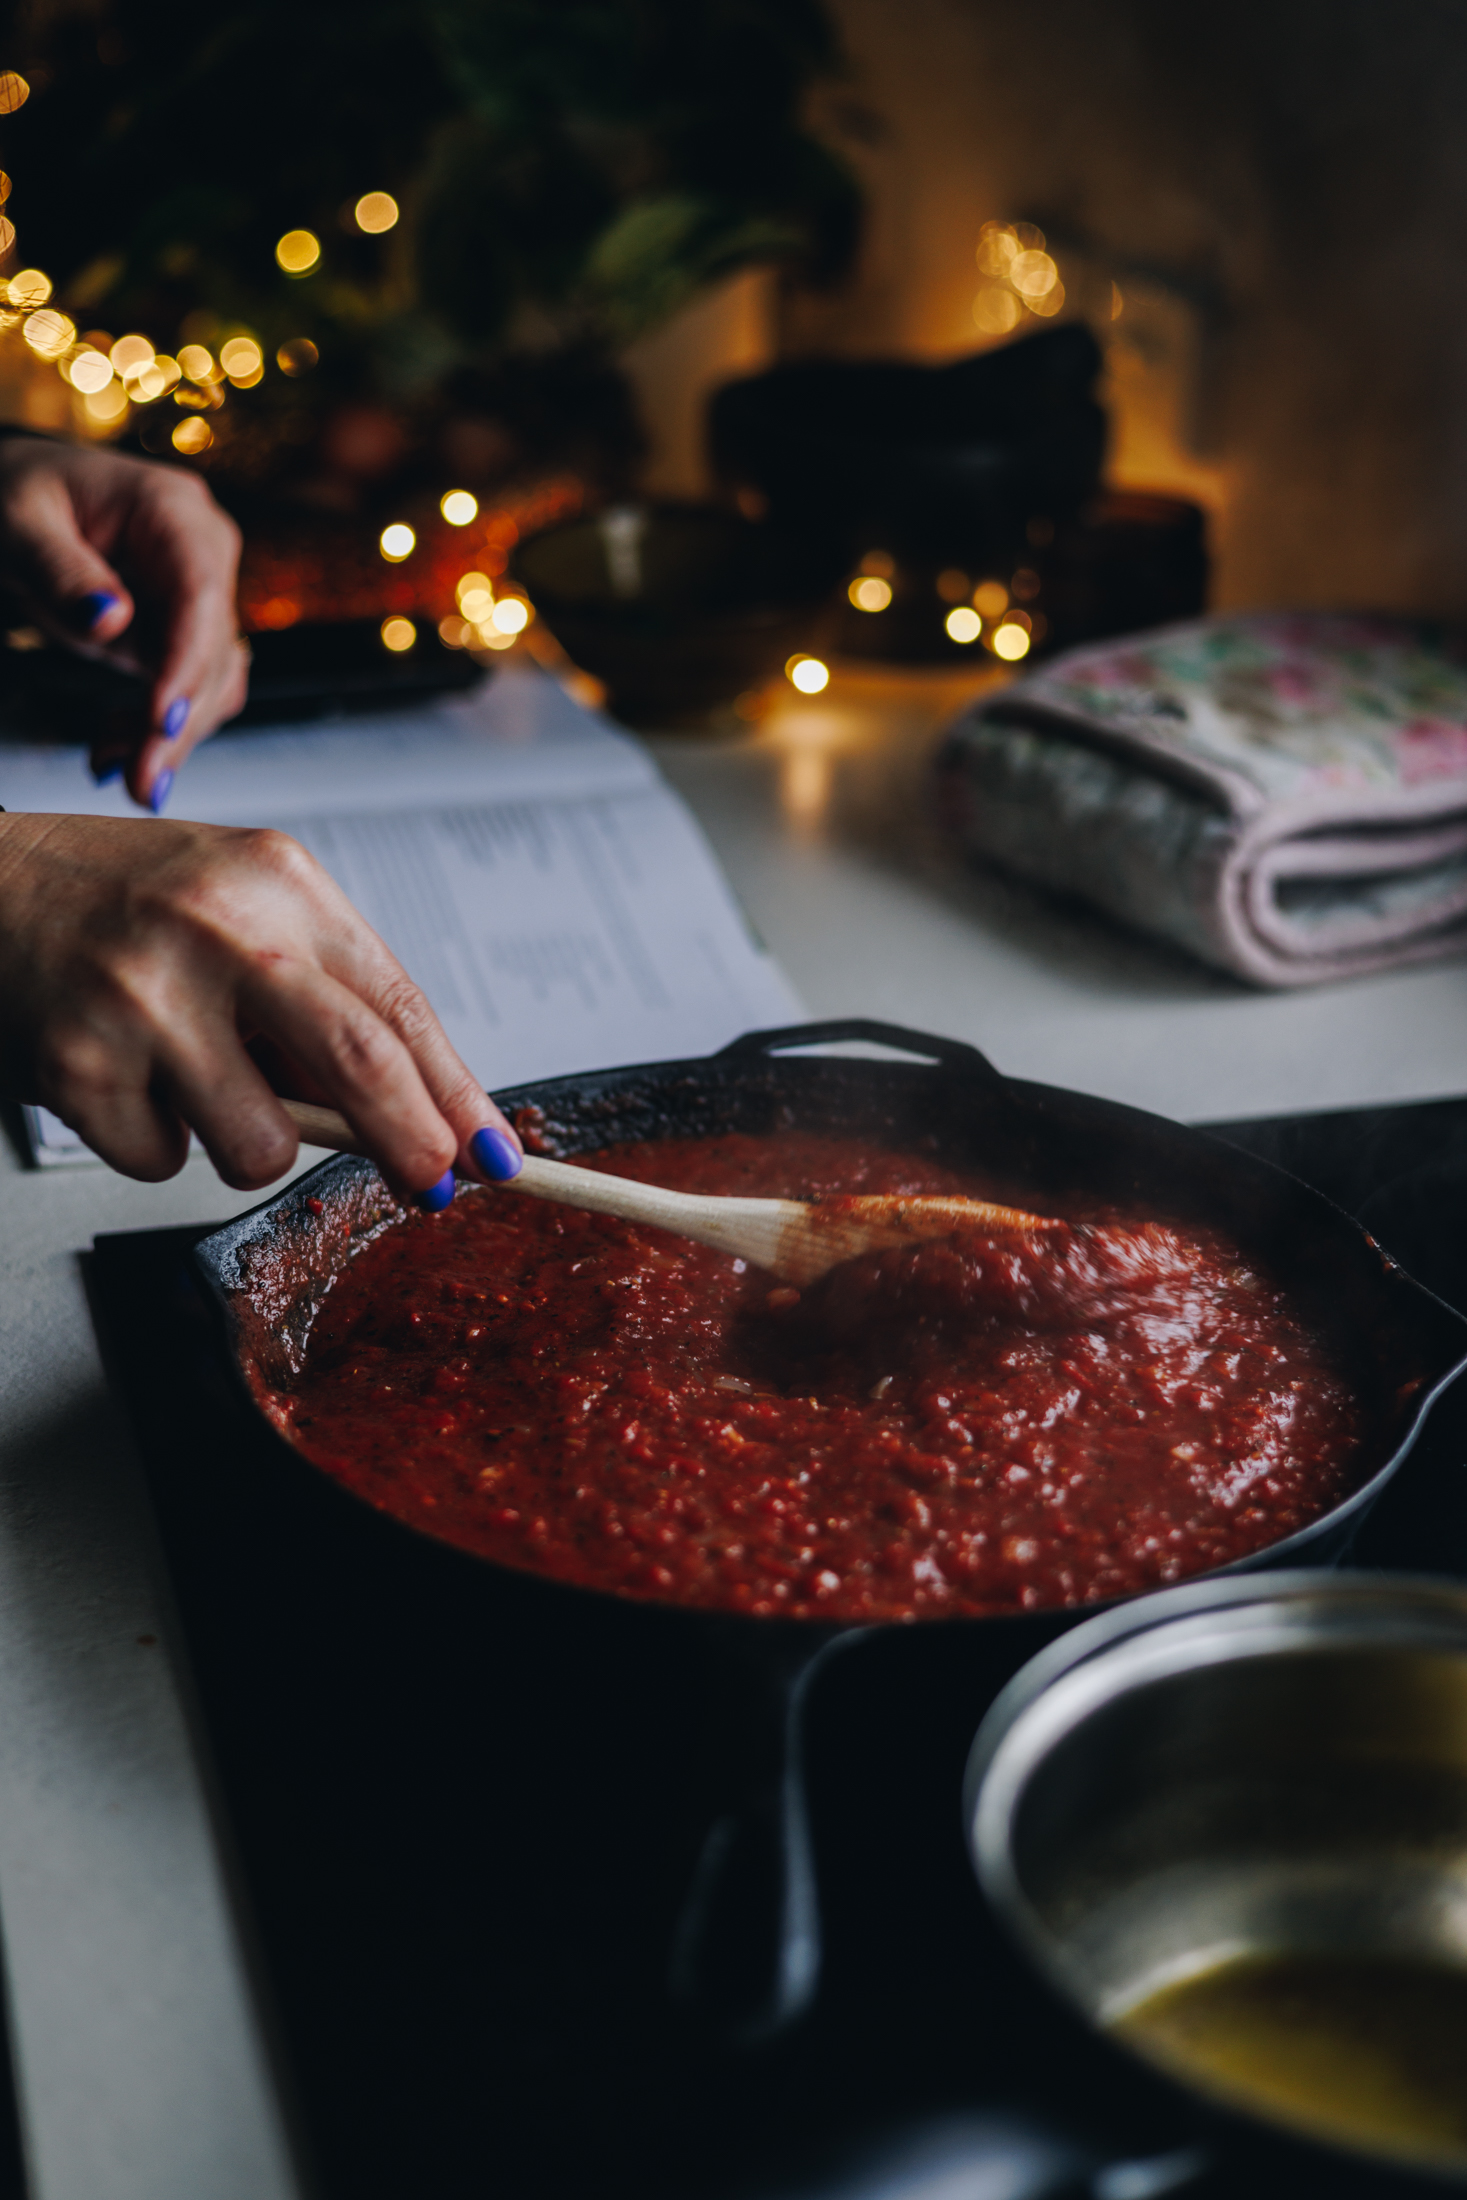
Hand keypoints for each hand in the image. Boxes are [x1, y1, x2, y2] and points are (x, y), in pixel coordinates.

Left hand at [0, 438, 248, 811]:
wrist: (21, 498)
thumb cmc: (18, 495)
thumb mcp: (18, 522)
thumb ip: (59, 569)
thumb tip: (110, 621)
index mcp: (172, 511)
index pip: (200, 596)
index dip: (187, 665)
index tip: (162, 723)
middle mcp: (203, 552)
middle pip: (214, 652)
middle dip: (177, 723)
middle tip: (139, 784)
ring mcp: (200, 595)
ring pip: (212, 683)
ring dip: (169, 734)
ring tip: (112, 766)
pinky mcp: (184, 631)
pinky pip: (187, 689)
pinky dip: (155, 726)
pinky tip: (115, 748)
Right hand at [0, 812, 522, 1201]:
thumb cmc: (127, 902)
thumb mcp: (244, 910)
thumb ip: (325, 1000)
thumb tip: (416, 1117)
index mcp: (281, 883)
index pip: (399, 1006)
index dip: (456, 1093)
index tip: (490, 1151)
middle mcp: (219, 929)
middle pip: (359, 1066)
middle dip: (413, 1144)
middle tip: (430, 1184)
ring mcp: (145, 996)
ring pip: (261, 1145)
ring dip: (247, 1145)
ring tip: (199, 1085)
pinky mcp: (77, 1063)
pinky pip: (161, 1163)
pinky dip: (151, 1144)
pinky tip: (125, 1079)